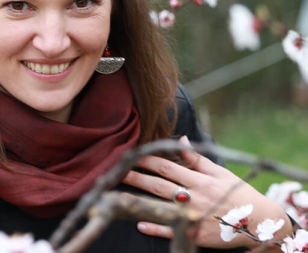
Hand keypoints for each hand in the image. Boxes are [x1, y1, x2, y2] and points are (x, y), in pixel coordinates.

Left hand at [122, 136, 290, 248]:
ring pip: (161, 205)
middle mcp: (194, 197)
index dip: (147, 159)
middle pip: (159, 185)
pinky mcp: (194, 234)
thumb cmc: (238, 193)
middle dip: (136, 176)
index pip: (167, 166)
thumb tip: (181, 139)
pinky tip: (138, 222)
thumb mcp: (220, 172)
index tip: (131, 154)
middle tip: (116, 170)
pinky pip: (171, 230)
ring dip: (139, 198)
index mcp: (199, 180)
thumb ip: (198, 158)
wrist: (259, 223)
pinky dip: (155, 226)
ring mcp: (193, 217)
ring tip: (118, 191)